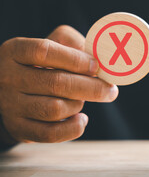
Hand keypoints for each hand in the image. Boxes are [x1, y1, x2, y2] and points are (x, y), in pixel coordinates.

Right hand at [0, 25, 117, 143]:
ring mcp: (11, 105)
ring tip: (82, 100)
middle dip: (91, 87)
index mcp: (16, 51)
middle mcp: (9, 77)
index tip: (97, 66)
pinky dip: (72, 128)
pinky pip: (50, 134)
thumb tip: (97, 54)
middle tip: (111, 90)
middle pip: (56, 83)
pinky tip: (81, 119)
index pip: (44, 51)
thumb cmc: (42, 64)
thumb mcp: (52, 44)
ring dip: (78, 105)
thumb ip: (73, 42)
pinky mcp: (18, 128)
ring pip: (55, 109)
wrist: (12, 92)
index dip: (75, 60)